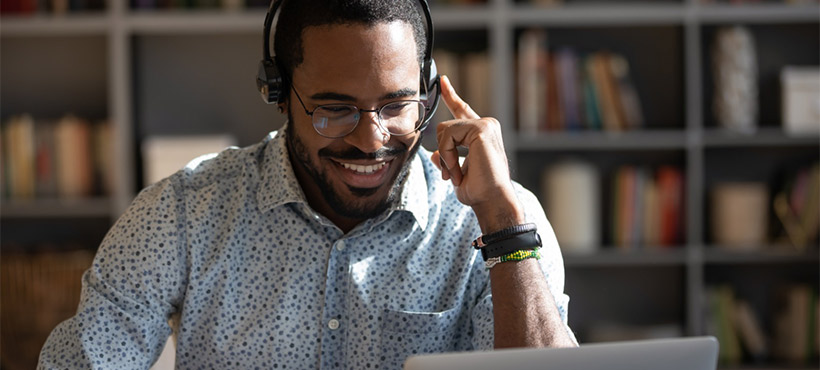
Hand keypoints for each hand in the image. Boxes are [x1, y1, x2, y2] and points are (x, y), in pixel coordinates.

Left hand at [431, 76, 524, 231]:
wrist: (492, 201)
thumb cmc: (479, 192)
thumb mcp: (456, 175)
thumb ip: (447, 160)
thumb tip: (435, 155)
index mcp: (480, 135)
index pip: (462, 110)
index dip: (451, 96)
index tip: (443, 80)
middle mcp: (486, 126)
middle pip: (444, 127)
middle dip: (443, 153)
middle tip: (452, 175)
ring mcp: (486, 124)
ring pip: (444, 130)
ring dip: (445, 157)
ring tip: (457, 174)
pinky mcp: (482, 128)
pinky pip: (449, 135)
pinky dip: (448, 155)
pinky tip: (458, 168)